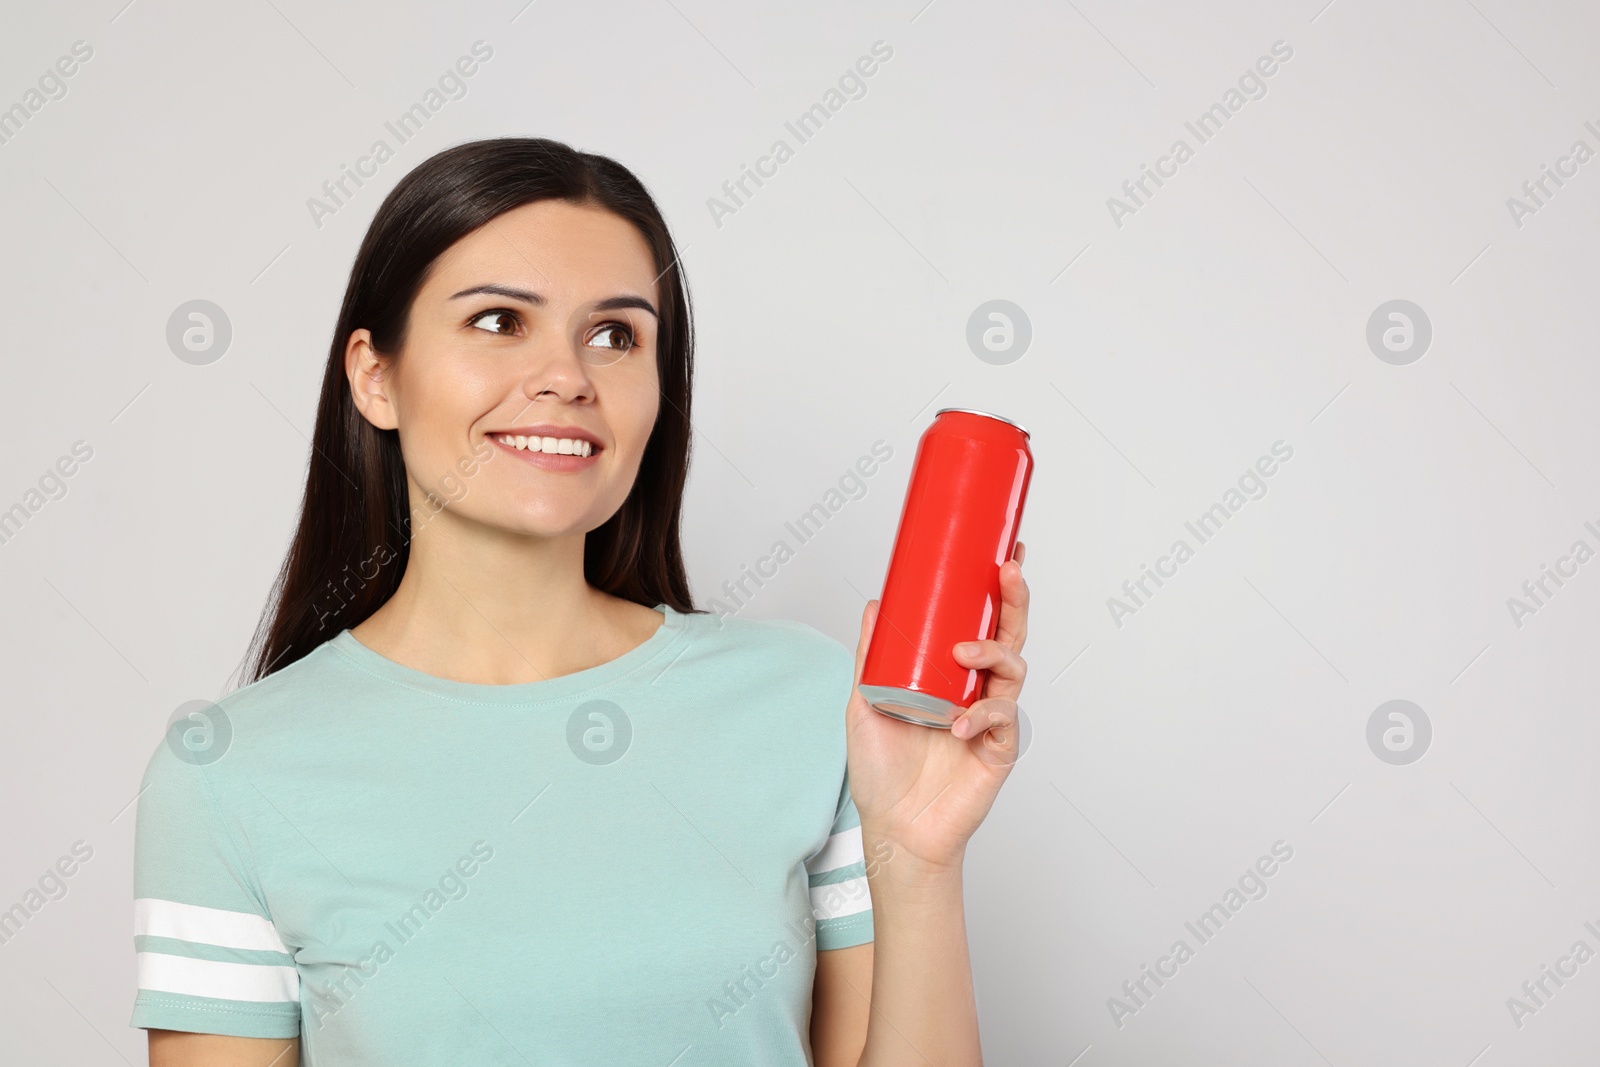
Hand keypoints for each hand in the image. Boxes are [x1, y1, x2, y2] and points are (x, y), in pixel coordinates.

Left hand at [843, 541, 1029, 878]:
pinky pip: (1002, 719)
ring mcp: (991, 718)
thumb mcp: (864, 702)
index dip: (996, 590)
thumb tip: (875, 603)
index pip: (981, 622)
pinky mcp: (999, 749)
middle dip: (1014, 600)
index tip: (1003, 552)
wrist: (893, 827)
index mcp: (951, 673)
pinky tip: (959, 723)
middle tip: (1007, 571)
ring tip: (966, 652)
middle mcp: (976, 689)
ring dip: (993, 652)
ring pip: (1013, 669)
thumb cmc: (882, 770)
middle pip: (1009, 635)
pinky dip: (983, 715)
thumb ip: (871, 656)